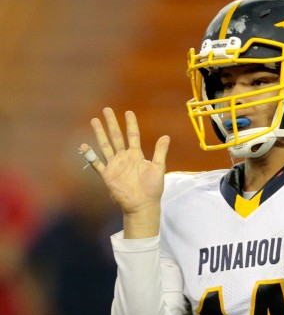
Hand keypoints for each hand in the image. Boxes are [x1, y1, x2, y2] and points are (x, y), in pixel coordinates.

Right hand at [80, 108, 169, 237]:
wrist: (143, 205)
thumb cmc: (153, 188)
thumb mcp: (159, 167)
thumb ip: (160, 152)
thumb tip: (166, 136)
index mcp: (136, 155)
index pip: (133, 135)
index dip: (131, 124)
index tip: (128, 112)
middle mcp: (124, 157)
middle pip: (116, 136)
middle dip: (111, 123)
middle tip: (107, 110)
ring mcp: (115, 165)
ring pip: (105, 146)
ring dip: (100, 133)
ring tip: (94, 120)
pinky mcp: (107, 175)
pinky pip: (97, 163)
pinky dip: (90, 155)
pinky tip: (84, 145)